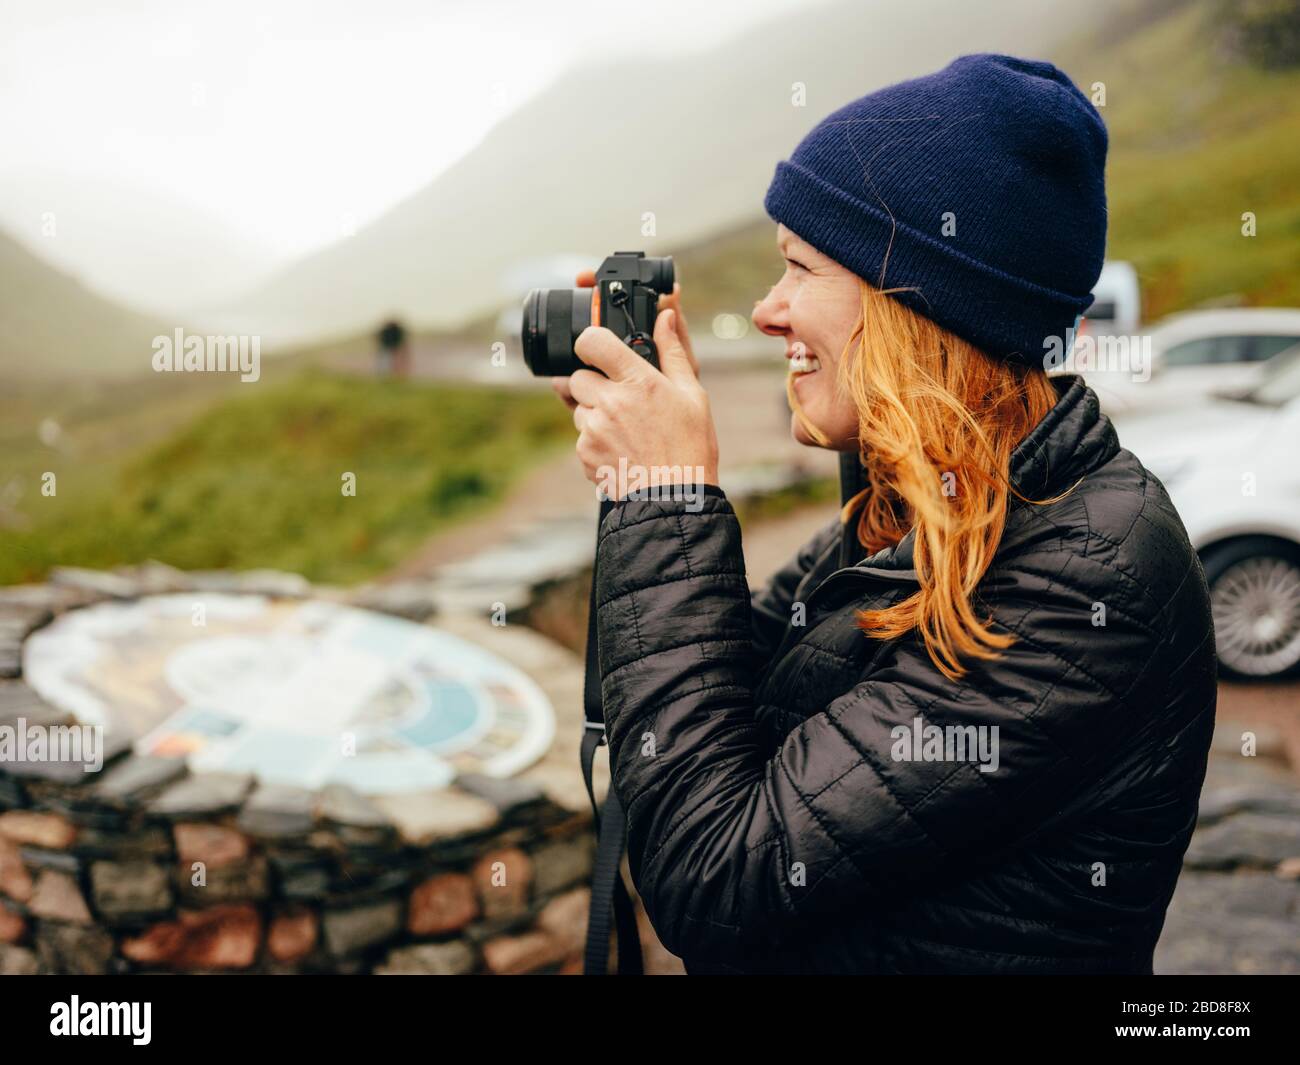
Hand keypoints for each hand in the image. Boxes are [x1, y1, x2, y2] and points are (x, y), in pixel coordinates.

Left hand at [555, 289, 718, 496]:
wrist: (675, 499)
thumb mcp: (692, 394)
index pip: (591, 342)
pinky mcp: (584, 454)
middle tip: (621, 399)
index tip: (599, 350)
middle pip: (577, 377)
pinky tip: (623, 450)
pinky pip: (581, 437)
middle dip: (593, 383)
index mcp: (637, 381)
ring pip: (579, 409)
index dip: (591, 342)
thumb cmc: (690, 447)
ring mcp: (593, 430)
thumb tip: (665, 316)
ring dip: (594, 414)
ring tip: (628, 431)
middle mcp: (609, 403)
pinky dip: (595, 441)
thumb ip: (673, 352)